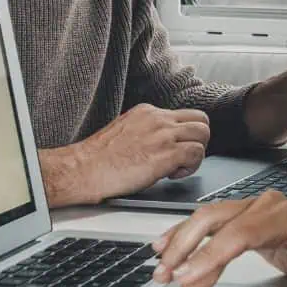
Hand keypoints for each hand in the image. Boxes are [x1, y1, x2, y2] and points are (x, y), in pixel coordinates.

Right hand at [78, 103, 209, 202]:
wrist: (83, 169)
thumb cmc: (98, 159)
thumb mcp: (125, 131)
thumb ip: (147, 131)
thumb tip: (161, 142)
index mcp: (147, 112)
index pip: (183, 115)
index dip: (185, 134)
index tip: (176, 148)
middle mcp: (158, 118)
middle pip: (201, 119)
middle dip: (197, 140)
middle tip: (183, 157)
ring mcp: (163, 134)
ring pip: (203, 134)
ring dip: (196, 154)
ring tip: (177, 167)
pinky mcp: (166, 153)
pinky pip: (197, 153)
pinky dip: (190, 167)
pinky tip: (171, 175)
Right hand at [152, 190, 286, 286]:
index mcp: (286, 220)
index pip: (239, 234)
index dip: (209, 256)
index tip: (185, 277)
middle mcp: (266, 206)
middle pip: (215, 223)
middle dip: (186, 251)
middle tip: (165, 280)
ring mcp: (254, 206)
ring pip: (207, 219)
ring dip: (180, 243)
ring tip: (160, 268)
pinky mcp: (245, 213)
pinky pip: (210, 220)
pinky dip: (187, 233)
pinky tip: (167, 244)